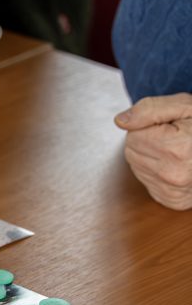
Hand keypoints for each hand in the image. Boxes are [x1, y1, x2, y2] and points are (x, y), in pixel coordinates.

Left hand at [115, 93, 191, 209]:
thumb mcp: (184, 105)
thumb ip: (150, 109)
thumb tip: (120, 121)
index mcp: (179, 149)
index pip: (133, 135)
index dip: (149, 125)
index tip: (171, 126)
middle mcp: (174, 174)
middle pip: (132, 151)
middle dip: (148, 140)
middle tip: (174, 137)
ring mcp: (172, 190)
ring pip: (136, 164)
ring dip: (151, 154)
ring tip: (177, 150)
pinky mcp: (170, 199)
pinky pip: (145, 179)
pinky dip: (155, 169)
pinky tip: (175, 163)